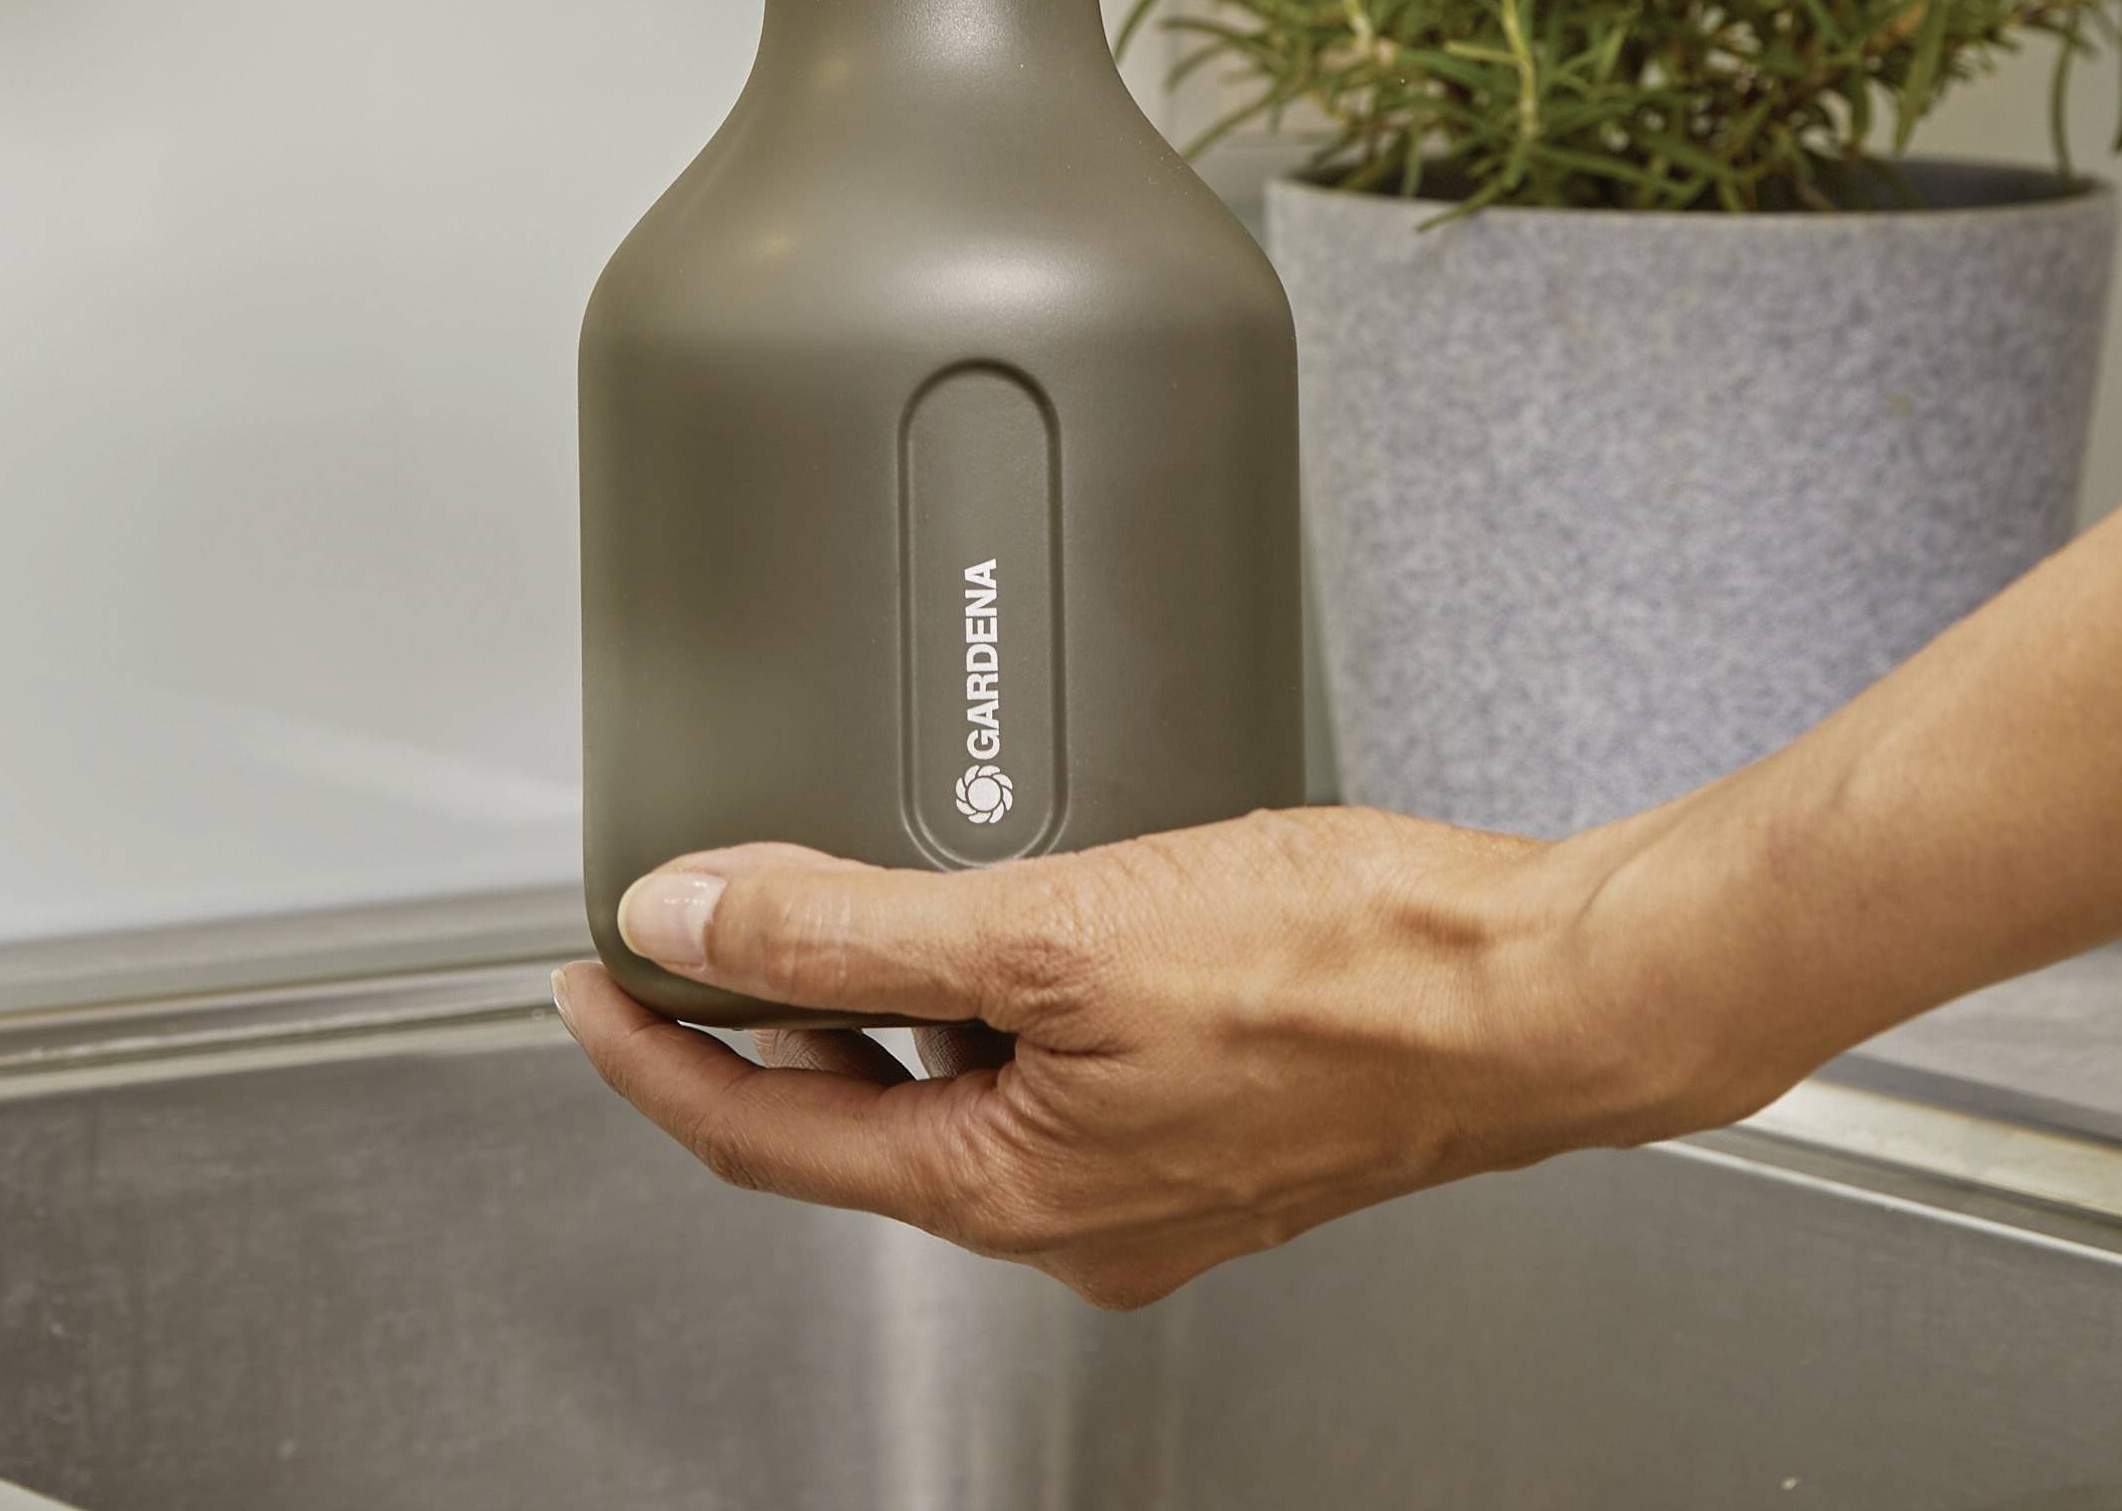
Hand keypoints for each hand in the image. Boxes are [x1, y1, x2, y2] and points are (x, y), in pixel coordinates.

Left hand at [544, 815, 1761, 1309]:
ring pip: (950, 1100)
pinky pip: (1043, 1078)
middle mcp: (1074, 1216)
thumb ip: (850, 922)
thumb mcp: (1054, 924)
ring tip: (813, 906)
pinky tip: (998, 924)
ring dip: (868, 1014)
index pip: (762, 1138)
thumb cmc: (1350, 970)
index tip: (582, 982)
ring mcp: (1149, 1179)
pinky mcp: (1213, 1124)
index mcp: (1014, 1192)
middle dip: (751, 1031)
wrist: (1538, 988)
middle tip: (678, 936)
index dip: (651, 1052)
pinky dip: (980, 1008)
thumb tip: (695, 914)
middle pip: (849, 1129)